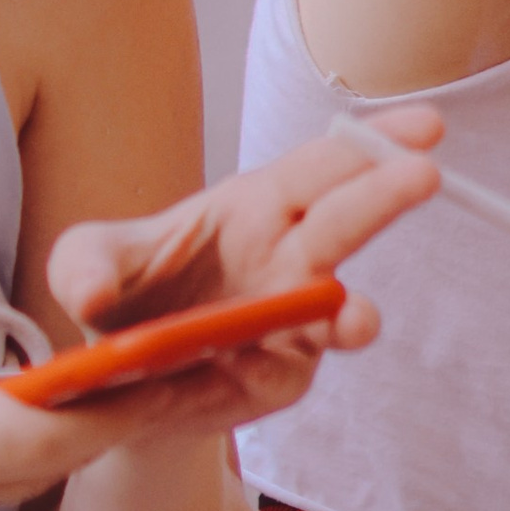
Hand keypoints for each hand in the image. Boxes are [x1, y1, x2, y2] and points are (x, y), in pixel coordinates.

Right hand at [0, 244, 143, 510]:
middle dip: (128, 421)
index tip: (163, 371)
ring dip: (90, 439)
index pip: (34, 435)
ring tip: (158, 384)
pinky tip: (77, 413)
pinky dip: (43, 454)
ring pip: (32, 481)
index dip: (108, 409)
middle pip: (56, 465)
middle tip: (195, 373)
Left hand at [41, 118, 440, 441]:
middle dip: (385, 195)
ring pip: (338, 313)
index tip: (425, 128)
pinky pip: (284, 374)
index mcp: (256, 207)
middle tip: (422, 176)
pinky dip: (269, 369)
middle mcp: (289, 260)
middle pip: (348, 221)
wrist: (117, 383)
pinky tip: (243, 367)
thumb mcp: (85, 263)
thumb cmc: (122, 296)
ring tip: (357, 320)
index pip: (326, 165)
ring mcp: (291, 323)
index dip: (372, 142)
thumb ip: (85, 263)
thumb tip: (93, 297)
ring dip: (352, 316)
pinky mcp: (279, 379)